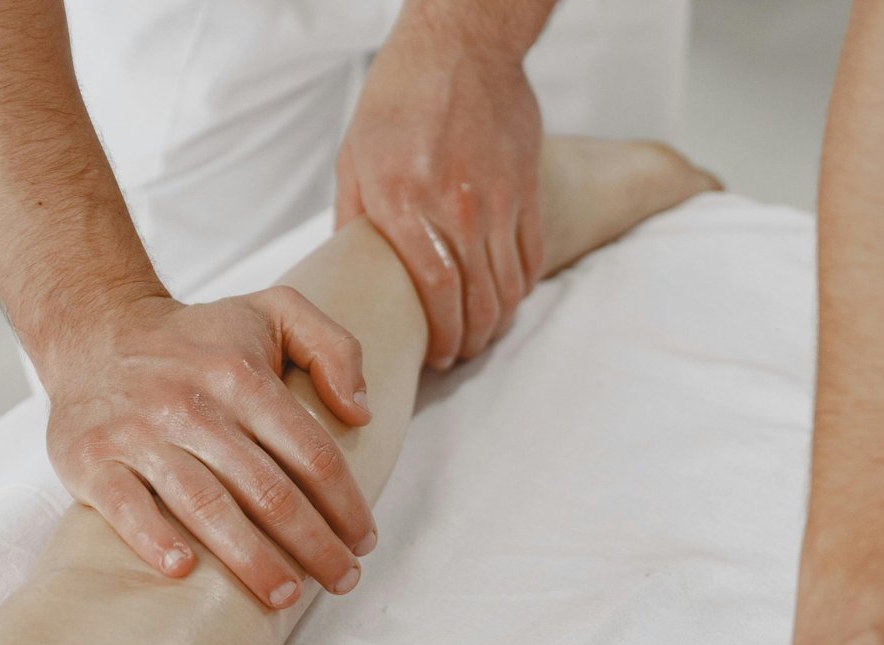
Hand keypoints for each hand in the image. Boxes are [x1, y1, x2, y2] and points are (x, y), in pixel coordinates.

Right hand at [41, 288, 376, 607]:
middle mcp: (192, 405)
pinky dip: (152, 538)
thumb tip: (361, 414)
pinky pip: (123, 505)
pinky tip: (184, 572)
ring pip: (205, 506)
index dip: (345, 503)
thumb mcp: (275, 312)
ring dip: (251, 560)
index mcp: (242, 376)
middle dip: (314, 544)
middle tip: (342, 580)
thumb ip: (334, 348)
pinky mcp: (90, 457)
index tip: (364, 539)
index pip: (311, 452)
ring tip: (286, 595)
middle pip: (267, 491)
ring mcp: (138, 433)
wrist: (94, 330)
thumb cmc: (198, 338)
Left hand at [334, 16, 542, 368]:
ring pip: (509, 287)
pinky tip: (506, 298)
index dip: (442, 337)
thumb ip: (354, 218)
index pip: (436, 294)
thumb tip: (352, 270)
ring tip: (481, 335)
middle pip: (478, 301)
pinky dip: (521, 288)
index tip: (438, 358)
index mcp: (405, 203)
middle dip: (469, 341)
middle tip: (459, 356)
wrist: (462, 46)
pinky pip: (532, 257)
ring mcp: (499, 200)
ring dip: (497, 322)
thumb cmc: (399, 96)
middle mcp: (457, 207)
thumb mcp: (355, 156)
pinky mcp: (527, 190)